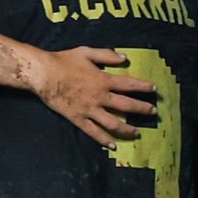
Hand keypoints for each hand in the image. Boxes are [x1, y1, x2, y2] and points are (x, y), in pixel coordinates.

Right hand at [30, 47, 157, 144]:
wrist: (43, 74)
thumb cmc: (64, 61)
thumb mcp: (87, 52)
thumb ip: (106, 55)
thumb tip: (125, 58)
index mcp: (103, 80)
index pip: (129, 85)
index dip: (143, 87)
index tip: (154, 90)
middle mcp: (99, 97)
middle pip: (126, 106)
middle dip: (142, 109)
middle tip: (153, 112)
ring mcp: (89, 110)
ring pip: (113, 123)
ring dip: (128, 129)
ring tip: (137, 132)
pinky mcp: (78, 119)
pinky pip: (94, 132)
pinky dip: (104, 140)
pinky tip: (113, 145)